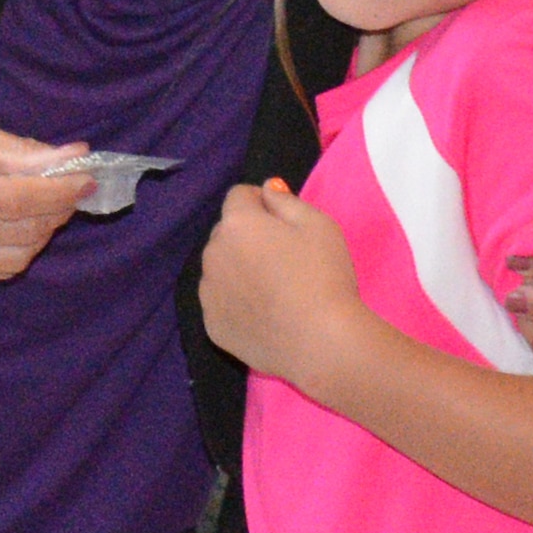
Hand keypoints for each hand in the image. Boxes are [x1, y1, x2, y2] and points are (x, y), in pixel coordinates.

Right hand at [0, 115, 92, 289]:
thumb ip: (19, 150)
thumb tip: (74, 158)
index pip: (16, 199)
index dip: (61, 192)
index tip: (87, 179)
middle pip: (20, 233)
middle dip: (56, 212)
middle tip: (66, 190)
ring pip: (13, 260)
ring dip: (40, 234)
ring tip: (39, 208)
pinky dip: (13, 251)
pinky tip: (6, 227)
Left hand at [199, 179, 369, 394]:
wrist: (321, 342)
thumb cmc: (324, 276)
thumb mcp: (318, 224)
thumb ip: (285, 200)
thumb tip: (265, 189)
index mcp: (237, 223)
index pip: (239, 195)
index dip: (261, 203)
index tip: (283, 223)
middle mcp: (213, 253)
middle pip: (226, 232)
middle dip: (247, 236)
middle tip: (281, 258)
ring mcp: (208, 292)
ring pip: (220, 267)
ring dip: (238, 268)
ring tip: (272, 290)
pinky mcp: (212, 325)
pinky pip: (220, 301)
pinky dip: (236, 302)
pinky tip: (264, 314)